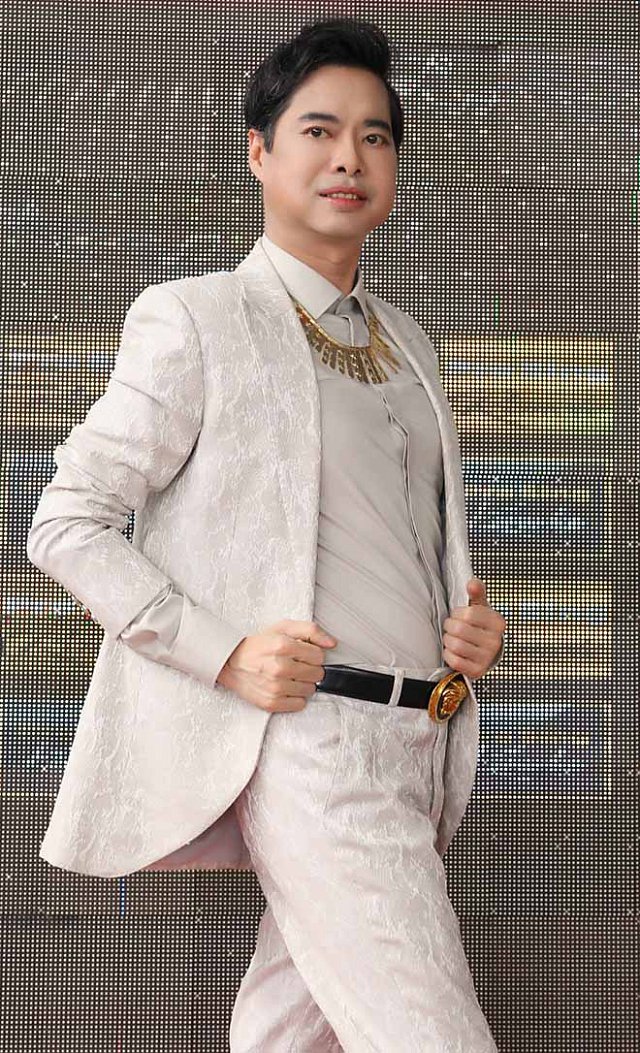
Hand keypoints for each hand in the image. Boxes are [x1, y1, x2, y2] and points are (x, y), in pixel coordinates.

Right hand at [217, 619, 336, 711]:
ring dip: (302, 683)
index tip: (303, 654)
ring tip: (288, 676)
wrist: (230, 663)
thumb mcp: (282, 628)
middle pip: (317, 674)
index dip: (313, 654)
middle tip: (295, 665)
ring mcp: (275, 687)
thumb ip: (310, 631)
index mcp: (283, 645)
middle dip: (309, 668)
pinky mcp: (271, 702)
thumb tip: (331, 643)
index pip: (319, 656)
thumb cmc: (258, 646)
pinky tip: (285, 687)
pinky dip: (295, 697)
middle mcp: (279, 667)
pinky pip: (299, 704)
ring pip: (310, 690)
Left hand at [442, 577, 505, 679]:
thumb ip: (476, 592)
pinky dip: (448, 655)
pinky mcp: (477, 670)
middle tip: (453, 628)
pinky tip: (453, 651)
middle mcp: (495, 641)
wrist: (485, 651)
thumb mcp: (480, 606)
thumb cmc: (479, 625)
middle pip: (459, 630)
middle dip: (450, 627)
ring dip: (448, 641)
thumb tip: (472, 583)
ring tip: (453, 639)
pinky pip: (454, 661)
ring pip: (455, 645)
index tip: (459, 615)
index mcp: (497, 623)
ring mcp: (487, 658)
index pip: (468, 614)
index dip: (457, 613)